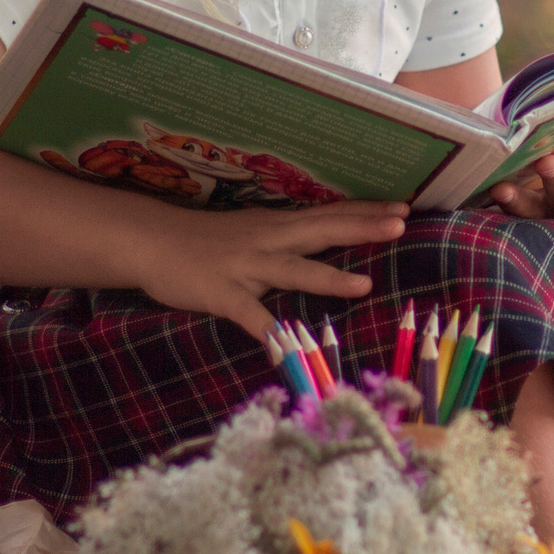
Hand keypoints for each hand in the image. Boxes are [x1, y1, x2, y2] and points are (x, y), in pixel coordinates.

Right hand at [122, 198, 408, 338]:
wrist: (150, 239)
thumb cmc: (206, 240)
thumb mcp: (254, 231)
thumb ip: (289, 236)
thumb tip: (327, 236)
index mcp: (278, 225)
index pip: (330, 214)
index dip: (366, 211)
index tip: (404, 207)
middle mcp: (268, 240)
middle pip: (322, 232)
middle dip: (362, 228)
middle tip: (401, 223)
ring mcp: (245, 266)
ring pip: (293, 270)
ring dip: (328, 278)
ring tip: (364, 286)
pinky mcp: (221, 292)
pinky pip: (247, 314)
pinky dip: (265, 329)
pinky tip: (282, 345)